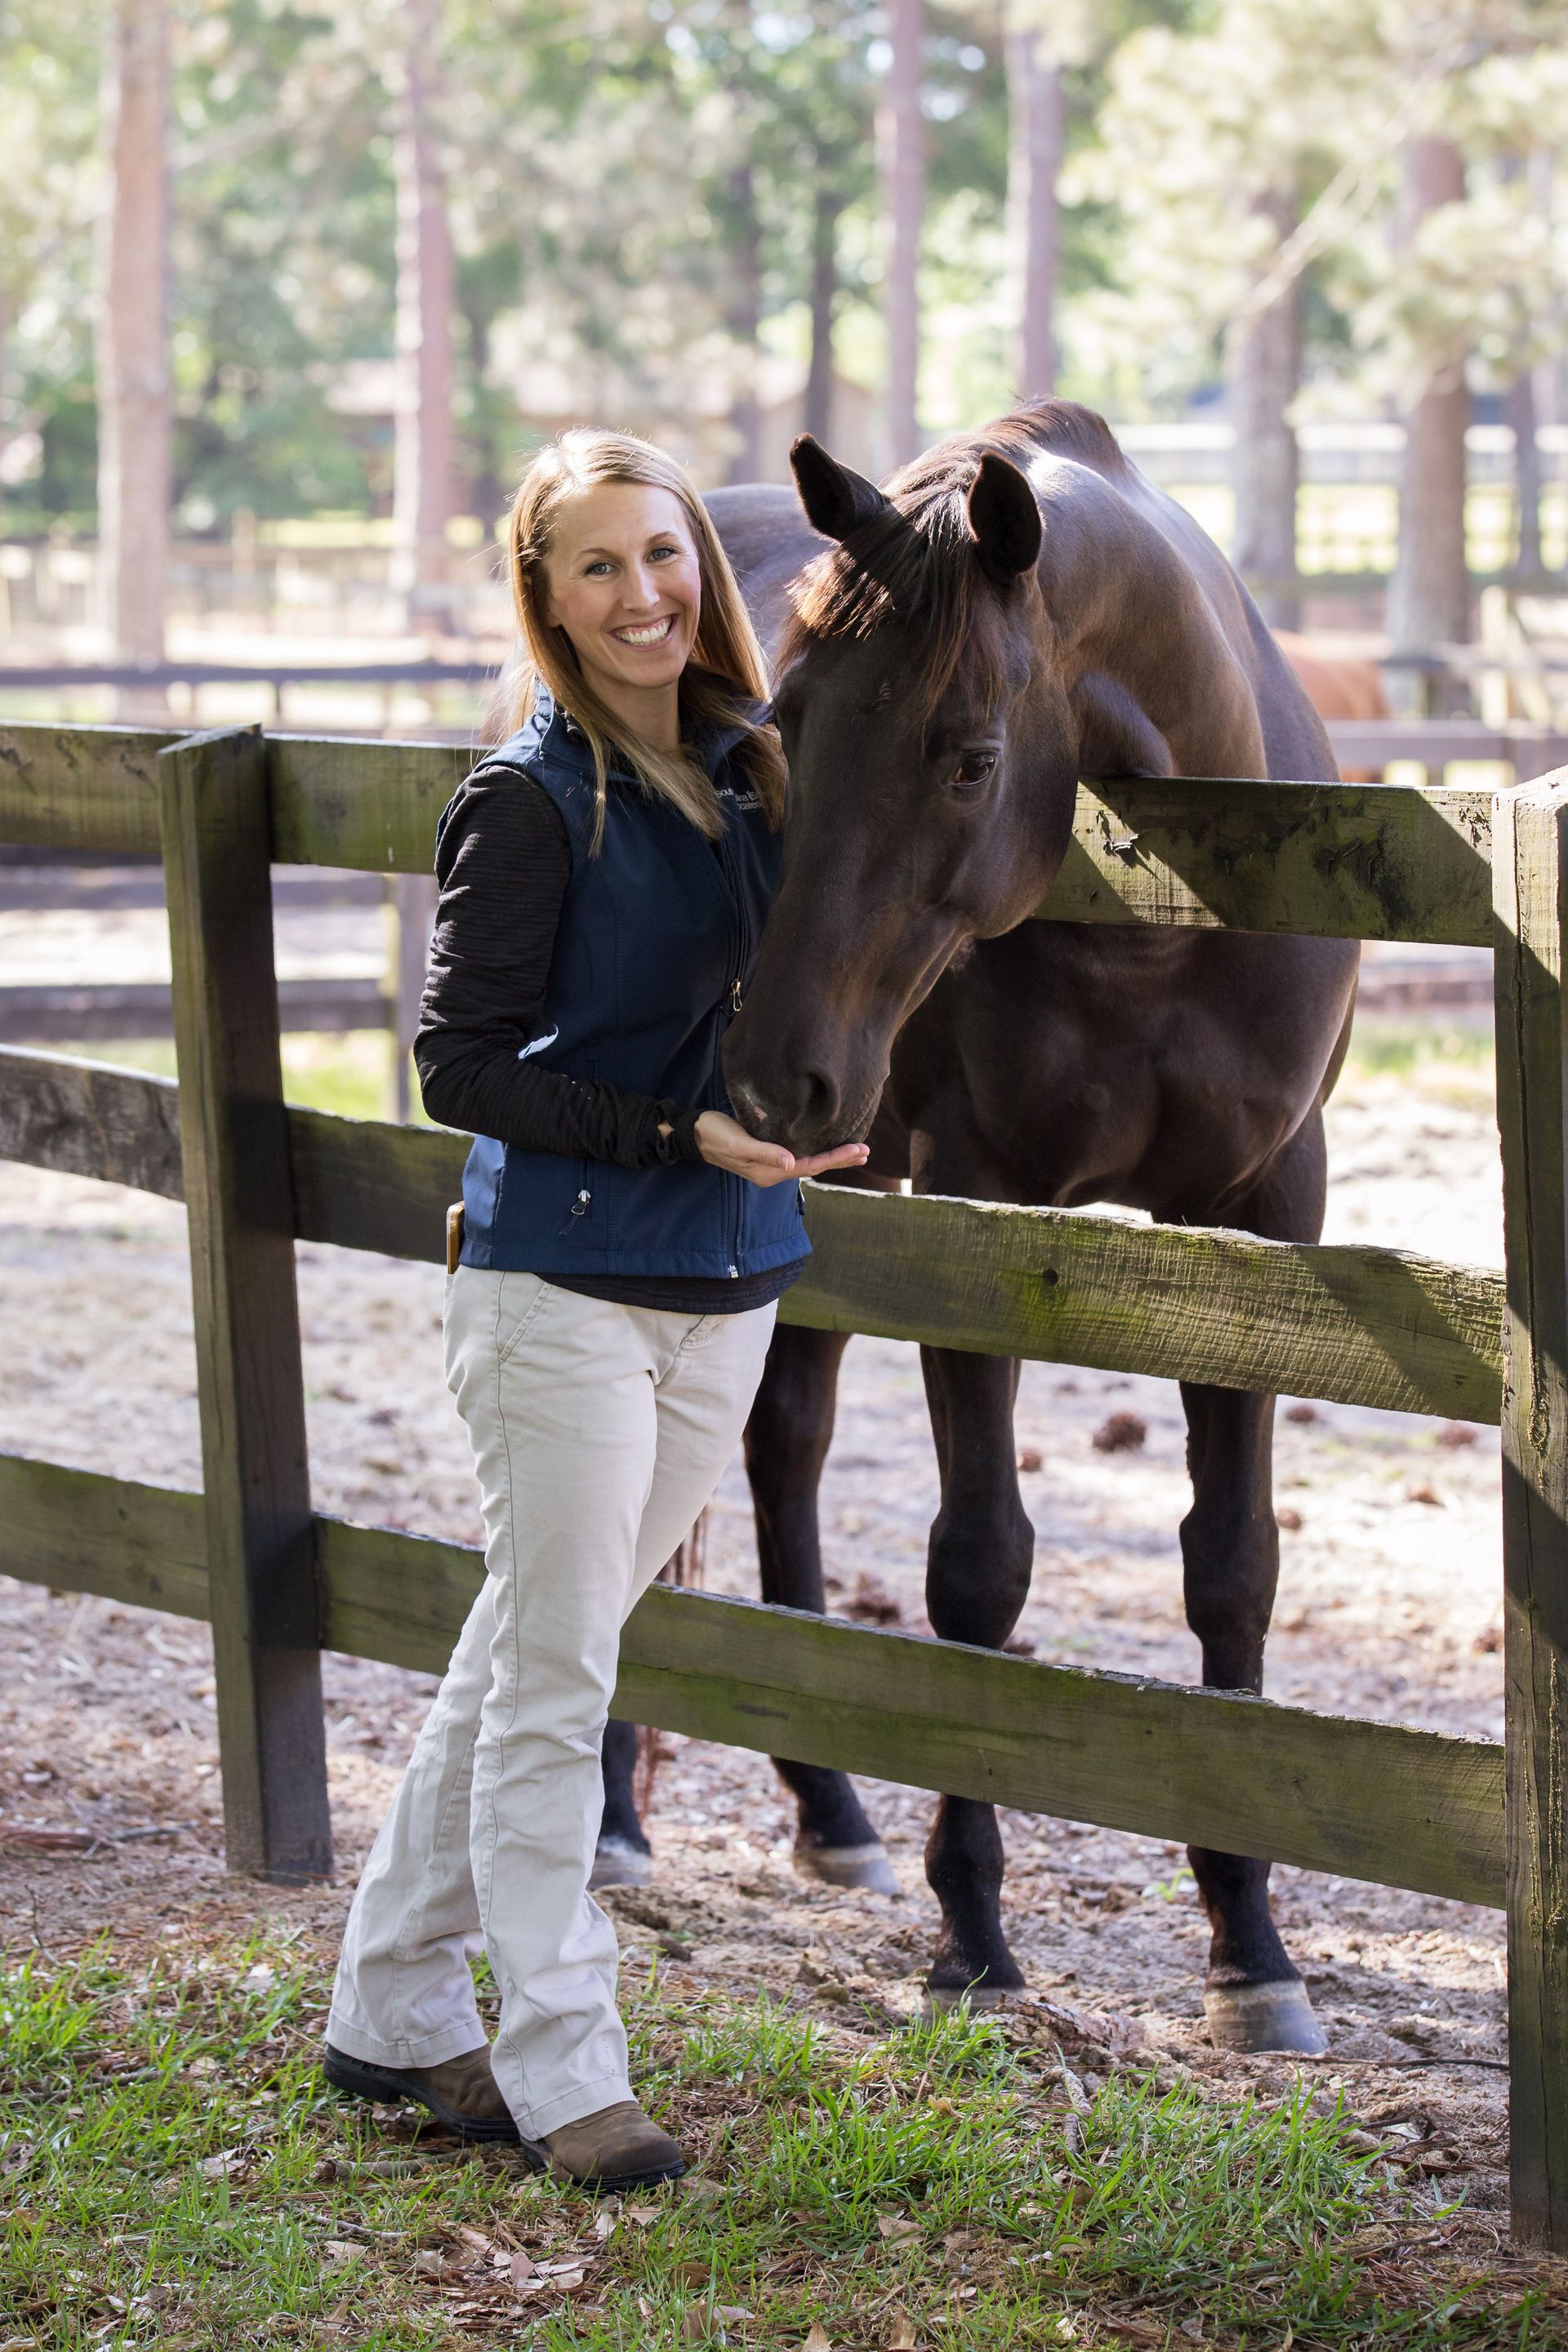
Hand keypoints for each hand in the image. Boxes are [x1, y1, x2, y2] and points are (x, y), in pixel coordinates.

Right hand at [694, 1109, 870, 1188]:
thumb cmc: (715, 1134)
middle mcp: (773, 1171)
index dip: (836, 1158)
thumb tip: (791, 1163)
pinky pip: (799, 1155)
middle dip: (840, 1160)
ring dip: (831, 1157)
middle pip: (813, 1167)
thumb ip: (765, 1153)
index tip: (859, 1149)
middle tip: (867, 1152)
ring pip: (808, 1162)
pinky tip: (825, 1145)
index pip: (810, 1166)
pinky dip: (817, 1151)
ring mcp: (770, 1164)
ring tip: (855, 1151)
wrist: (694, 1133)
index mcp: (770, 1172)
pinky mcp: (767, 1153)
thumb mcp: (739, 1143)